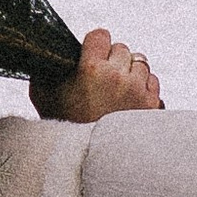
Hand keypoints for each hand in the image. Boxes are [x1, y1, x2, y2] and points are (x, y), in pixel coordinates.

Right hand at [37, 28, 161, 122]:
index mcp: (91, 69)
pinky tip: (128, 99)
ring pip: (139, 62)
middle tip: (101, 78)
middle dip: (111, 60)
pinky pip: (152, 81)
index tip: (91, 54)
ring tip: (115, 89)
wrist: (87, 161)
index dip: (94, 44)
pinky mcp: (151, 104)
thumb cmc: (65, 129)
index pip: (100, 35)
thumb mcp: (44, 97)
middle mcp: (117, 76)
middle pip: (121, 48)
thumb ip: (45, 72)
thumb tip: (47, 56)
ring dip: (129, 71)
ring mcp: (137, 90)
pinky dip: (142, 86)